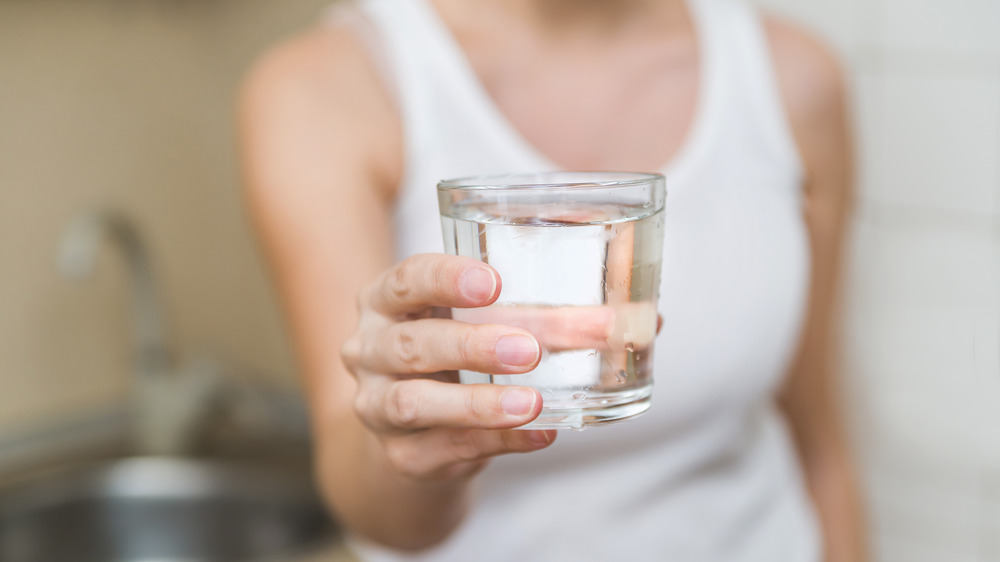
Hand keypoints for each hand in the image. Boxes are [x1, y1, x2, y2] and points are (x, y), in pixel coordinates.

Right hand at [340, 254, 555, 481]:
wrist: (420, 429)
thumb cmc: (456, 355)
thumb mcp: (474, 319)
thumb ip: (537, 309)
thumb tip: (633, 307)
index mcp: (385, 302)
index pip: (405, 280)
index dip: (446, 279)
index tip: (494, 282)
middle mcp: (369, 350)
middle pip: (412, 344)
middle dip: (472, 346)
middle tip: (529, 349)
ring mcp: (377, 406)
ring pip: (415, 403)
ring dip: (478, 402)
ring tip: (531, 402)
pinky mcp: (402, 454)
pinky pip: (446, 448)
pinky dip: (496, 440)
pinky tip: (539, 433)